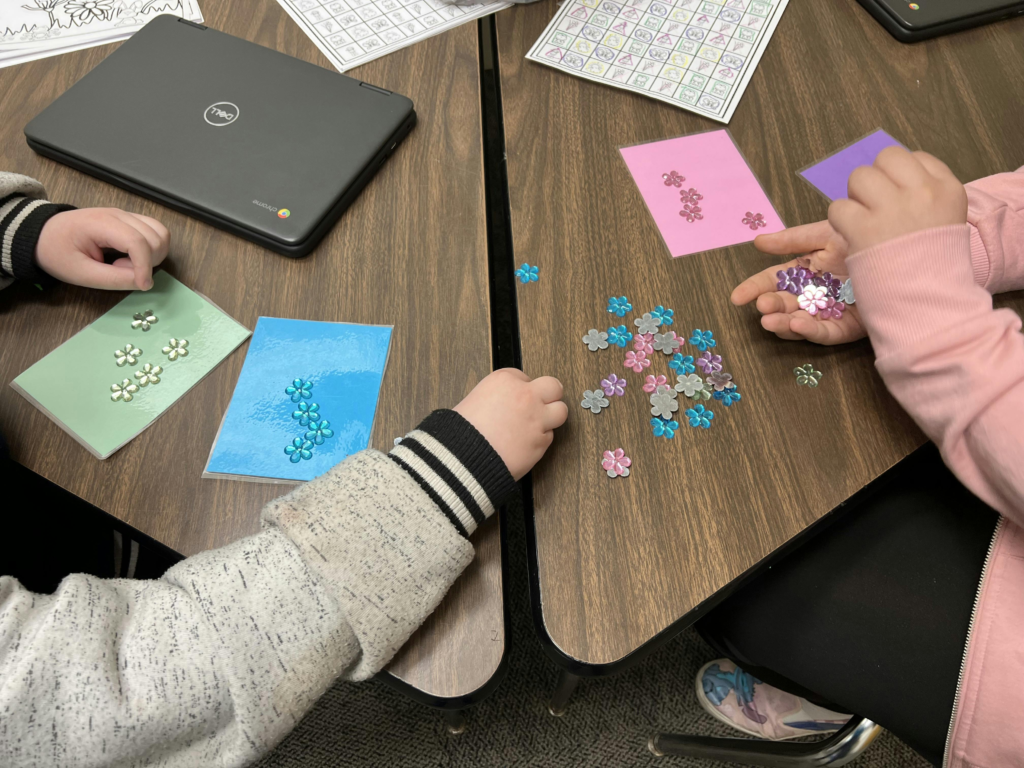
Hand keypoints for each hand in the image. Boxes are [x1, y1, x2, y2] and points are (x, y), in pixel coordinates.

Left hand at [36, 208, 169, 290]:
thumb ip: (113, 279)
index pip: (137, 241)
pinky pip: (156, 232)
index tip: (142, 286)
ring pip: (161, 234)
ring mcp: (127, 216)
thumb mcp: (79, 273)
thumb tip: (143, 283)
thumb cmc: (57, 253)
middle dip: (148, 261)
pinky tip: (133, 257)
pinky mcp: (131, 221)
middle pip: (155, 237)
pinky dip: (154, 249)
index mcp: (101, 223)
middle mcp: (119, 214)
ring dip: (154, 255)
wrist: (43, 234)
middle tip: (120, 270)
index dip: (145, 266)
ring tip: (127, 264)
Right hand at [453, 369, 567, 479]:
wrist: (464, 458)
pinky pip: (549, 437)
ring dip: (552, 418)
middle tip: (542, 405)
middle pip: (553, 386)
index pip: (526, 377)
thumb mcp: (474, 400)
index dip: (522, 390)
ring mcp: (537, 418)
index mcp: (505, 380)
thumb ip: (497, 397)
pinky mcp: (542, 441)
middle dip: (550, 395)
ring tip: (537, 425)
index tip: (517, 399)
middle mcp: (526, 395)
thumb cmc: (462, 432)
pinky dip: (540, 440)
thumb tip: (506, 404)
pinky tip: (524, 444)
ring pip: (561, 411)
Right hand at [731, 220, 865, 344]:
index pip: (774, 280)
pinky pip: (827, 331)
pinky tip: (798, 323)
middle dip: (771, 307)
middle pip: (785, 303)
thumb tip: (757, 241)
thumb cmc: (867, 237)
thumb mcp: (826, 233)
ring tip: (771, 321)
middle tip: (762, 306)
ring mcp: (831, 310)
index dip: (755, 288)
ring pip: (800, 321)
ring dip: (783, 323)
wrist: (908, 247)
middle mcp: (815, 292)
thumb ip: (792, 239)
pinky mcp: (850, 326)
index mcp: (807, 270)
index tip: (737, 297)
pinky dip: (811, 330)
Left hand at [829, 147, 967, 254]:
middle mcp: (923, 192)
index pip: (915, 157)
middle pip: (887, 157)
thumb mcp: (945, 222)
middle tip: (876, 208)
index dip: (899, 175)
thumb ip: (924, 195)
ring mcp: (893, 208)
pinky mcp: (865, 228)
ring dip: (855, 198)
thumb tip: (893, 175)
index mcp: (948, 188)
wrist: (929, 302)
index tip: (898, 197)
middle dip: (876, 180)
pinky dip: (840, 221)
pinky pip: (839, 207)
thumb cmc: (933, 265)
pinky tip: (853, 237)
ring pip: (860, 176)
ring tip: (864, 223)